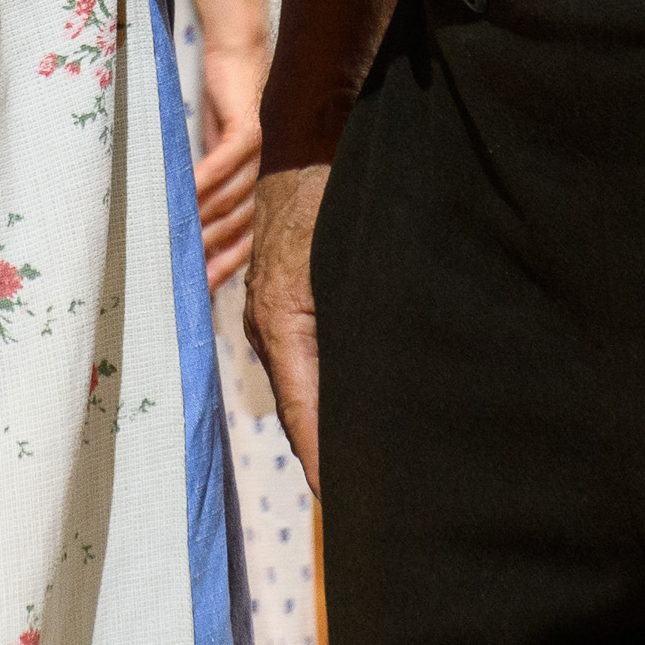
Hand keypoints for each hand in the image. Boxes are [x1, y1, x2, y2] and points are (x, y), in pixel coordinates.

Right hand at [193, 35, 268, 293]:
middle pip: (241, 226)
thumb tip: (187, 228)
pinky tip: (187, 193)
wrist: (238, 60)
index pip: (247, 238)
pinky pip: (227, 161)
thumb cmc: (225, 111)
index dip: (224, 265)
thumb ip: (210, 191)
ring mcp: (264, 156)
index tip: (201, 289)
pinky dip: (205, 178)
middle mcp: (270, 179)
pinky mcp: (251, 129)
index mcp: (263, 191)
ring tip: (177, 237)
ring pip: (233, 197)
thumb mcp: (216, 158)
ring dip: (204, 218)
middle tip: (187, 275)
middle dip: (214, 252)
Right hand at [244, 160, 329, 491]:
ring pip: (300, 387)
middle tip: (361, 505)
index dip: (324, 462)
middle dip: (325, 455)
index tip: (343, 505)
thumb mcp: (354, 261)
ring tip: (357, 472)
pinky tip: (349, 412)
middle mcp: (266, 328)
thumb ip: (360, 327)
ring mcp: (270, 315)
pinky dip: (322, 393)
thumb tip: (378, 391)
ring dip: (324, 426)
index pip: (303, 413)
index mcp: (280, 325)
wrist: (302, 138)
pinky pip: (301, 361)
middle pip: (298, 410)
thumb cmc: (332, 191)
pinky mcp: (283, 302)